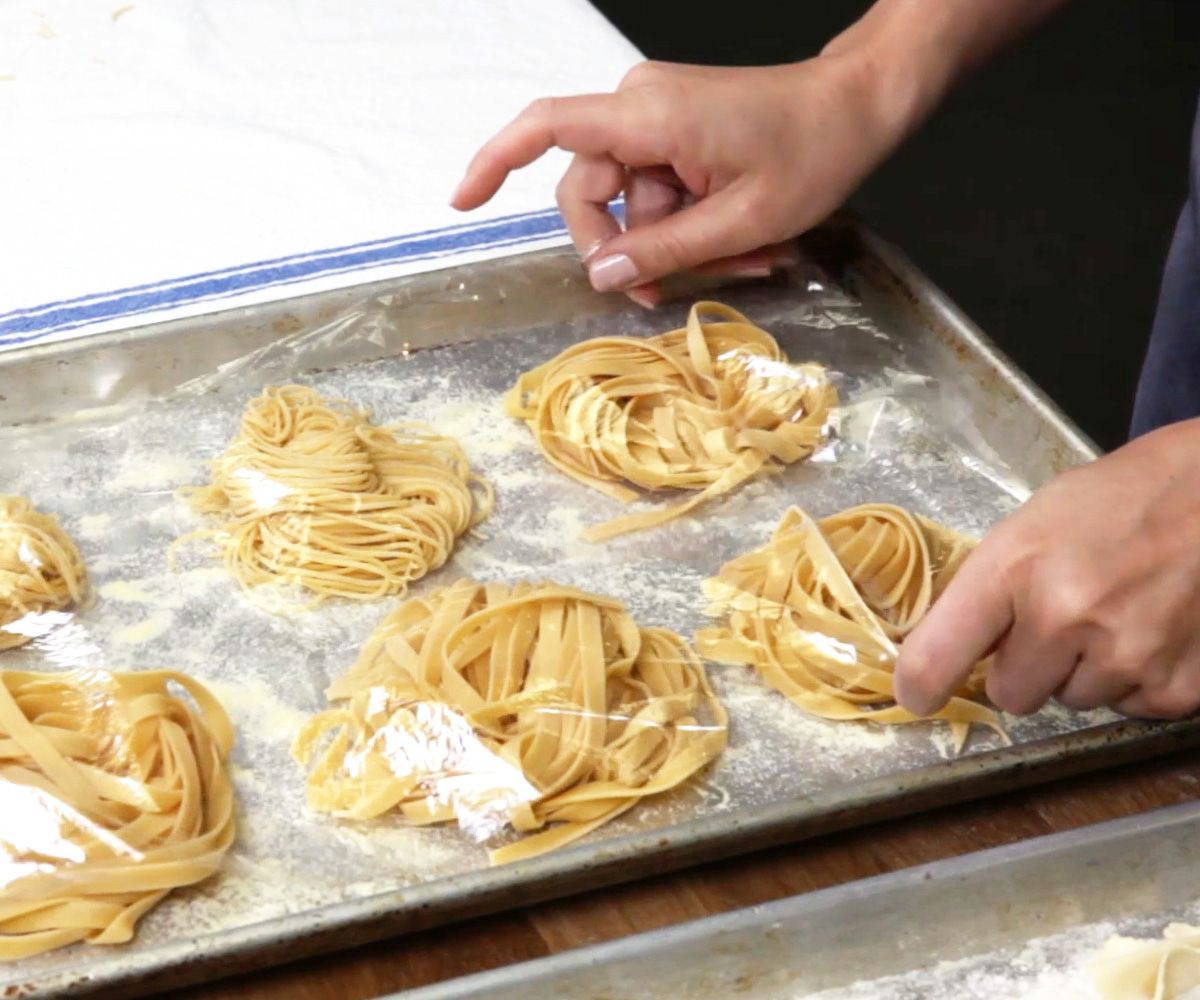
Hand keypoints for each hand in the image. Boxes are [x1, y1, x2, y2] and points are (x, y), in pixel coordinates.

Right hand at [451, 55, 918, 307]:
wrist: (860, 105)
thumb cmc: (814, 152)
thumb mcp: (739, 221)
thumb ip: (662, 250)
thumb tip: (599, 276)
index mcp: (649, 116)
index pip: (547, 127)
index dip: (495, 163)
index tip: (463, 201)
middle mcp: (642, 105)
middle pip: (590, 189)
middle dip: (623, 247)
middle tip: (659, 294)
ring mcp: (659, 116)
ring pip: (631, 199)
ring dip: (672, 241)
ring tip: (740, 259)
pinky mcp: (677, 129)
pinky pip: (658, 187)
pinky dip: (687, 222)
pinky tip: (738, 239)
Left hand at [895, 418, 1199, 719]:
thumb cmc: (1114, 503)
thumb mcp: (1028, 527)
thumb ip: (987, 590)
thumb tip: (947, 653)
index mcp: (1014, 568)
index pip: (938, 655)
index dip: (920, 684)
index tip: (918, 693)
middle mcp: (1064, 617)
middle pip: (1010, 694)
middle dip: (1025, 667)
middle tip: (1055, 622)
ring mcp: (1124, 656)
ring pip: (1070, 702)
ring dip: (1081, 671)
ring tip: (1111, 614)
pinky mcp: (1173, 687)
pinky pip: (1126, 708)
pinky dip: (1132, 680)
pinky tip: (1149, 629)